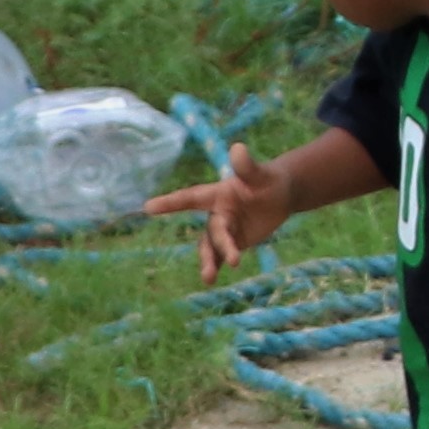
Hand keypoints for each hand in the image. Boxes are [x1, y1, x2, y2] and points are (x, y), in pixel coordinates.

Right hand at [144, 143, 300, 281]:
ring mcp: (223, 230)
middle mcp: (216, 213)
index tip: (148, 207)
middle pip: (213, 231)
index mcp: (217, 194)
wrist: (280, 196)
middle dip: (221, 244)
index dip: (170, 202)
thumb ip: (247, 165)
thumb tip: (238, 148)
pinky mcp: (232, 243)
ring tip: (209, 278)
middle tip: (234, 259)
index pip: (190, 198)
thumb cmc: (267, 179)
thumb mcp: (260, 173)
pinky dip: (216, 267)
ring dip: (210, 262)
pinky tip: (211, 280)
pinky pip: (219, 257)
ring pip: (211, 248)